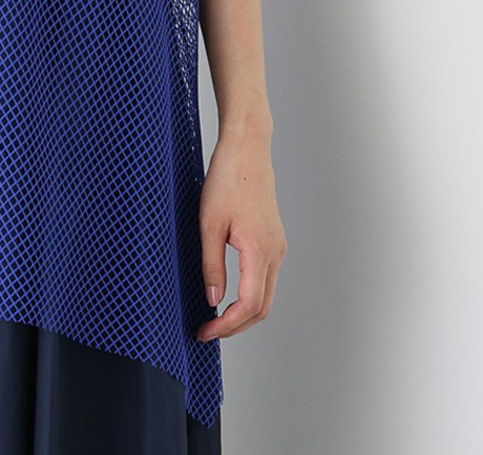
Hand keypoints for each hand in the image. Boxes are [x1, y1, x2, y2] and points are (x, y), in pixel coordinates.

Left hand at [194, 131, 286, 339]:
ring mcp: (277, 247)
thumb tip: (213, 301)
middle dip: (235, 326)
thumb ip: (211, 265)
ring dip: (244, 313)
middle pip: (262, 308)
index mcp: (260, 251)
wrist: (247, 150)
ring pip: (266, 295)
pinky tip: (230, 295)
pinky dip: (250, 295)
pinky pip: (266, 279)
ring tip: (215, 317)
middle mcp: (275, 253)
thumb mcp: (209, 223)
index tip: (205, 331)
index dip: (226, 325)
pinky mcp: (274, 240)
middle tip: (207, 331)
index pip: (249, 306)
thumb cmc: (227, 179)